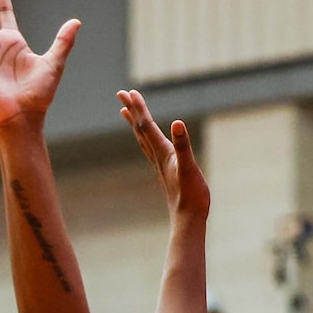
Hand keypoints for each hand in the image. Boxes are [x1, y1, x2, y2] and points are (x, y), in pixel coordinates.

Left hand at [118, 90, 208, 222]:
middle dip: (132, 110)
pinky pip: (150, 149)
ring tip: (125, 111)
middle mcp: (157, 157)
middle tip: (122, 93)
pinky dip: (144, 138)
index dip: (139, 108)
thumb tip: (177, 124)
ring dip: (134, 123)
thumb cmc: (191, 196)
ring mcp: (159, 164)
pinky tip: (146, 138)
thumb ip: (183, 145)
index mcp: (163, 153)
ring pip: (142, 139)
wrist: (188, 220)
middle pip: (140, 129)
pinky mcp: (165, 171)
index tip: (130, 92)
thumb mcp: (189, 168)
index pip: (146, 126)